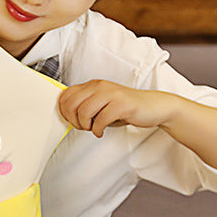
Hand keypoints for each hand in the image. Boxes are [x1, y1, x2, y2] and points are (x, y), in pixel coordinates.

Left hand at [58, 80, 174, 136]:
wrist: (153, 107)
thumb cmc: (124, 108)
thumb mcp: (100, 104)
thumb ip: (84, 106)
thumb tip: (66, 115)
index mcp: (93, 85)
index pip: (65, 96)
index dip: (64, 112)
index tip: (72, 121)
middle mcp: (100, 86)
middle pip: (71, 104)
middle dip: (74, 121)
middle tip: (84, 126)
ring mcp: (111, 94)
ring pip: (84, 111)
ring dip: (86, 126)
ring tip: (93, 128)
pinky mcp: (122, 104)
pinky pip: (101, 120)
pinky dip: (98, 130)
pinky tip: (101, 131)